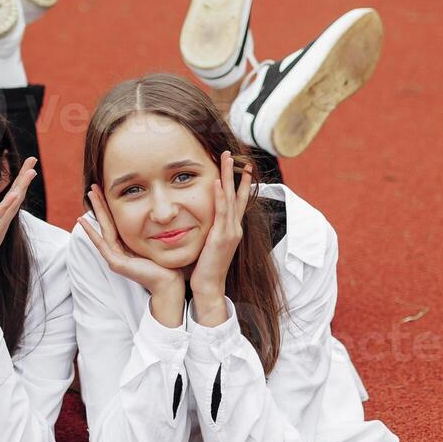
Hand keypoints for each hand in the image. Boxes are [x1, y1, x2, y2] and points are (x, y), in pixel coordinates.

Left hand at [0, 157, 37, 293]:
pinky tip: (15, 194)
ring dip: (21, 187)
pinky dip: (7, 206)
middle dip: (25, 178)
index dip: (18, 181)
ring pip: (12, 205)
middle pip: (16, 197)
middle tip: (33, 160)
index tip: (25, 165)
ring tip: (30, 172)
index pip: (10, 198)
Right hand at [79, 183, 185, 326]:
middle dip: (100, 204)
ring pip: (103, 228)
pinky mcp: (116, 263)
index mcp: (127, 246)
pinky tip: (83, 221)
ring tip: (90, 195)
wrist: (170, 284)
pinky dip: (91, 232)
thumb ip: (154, 231)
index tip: (105, 190)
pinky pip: (102, 244)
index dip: (109, 206)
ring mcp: (115, 257)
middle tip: (93, 187)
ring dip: (96, 210)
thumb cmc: (168, 265)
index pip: (115, 222)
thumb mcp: (158, 242)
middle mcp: (118, 251)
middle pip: (106, 222)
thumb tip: (162, 213)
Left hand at [188, 151, 251, 324]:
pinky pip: (222, 211)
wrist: (208, 286)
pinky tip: (218, 181)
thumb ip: (209, 231)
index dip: (239, 183)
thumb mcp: (209, 244)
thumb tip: (202, 220)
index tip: (240, 166)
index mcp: (232, 229)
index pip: (237, 201)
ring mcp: (230, 232)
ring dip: (229, 177)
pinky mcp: (221, 237)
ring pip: (231, 198)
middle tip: (235, 155)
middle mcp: (235, 228)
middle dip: (237, 174)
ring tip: (227, 159)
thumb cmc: (205, 267)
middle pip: (238, 194)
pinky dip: (221, 195)